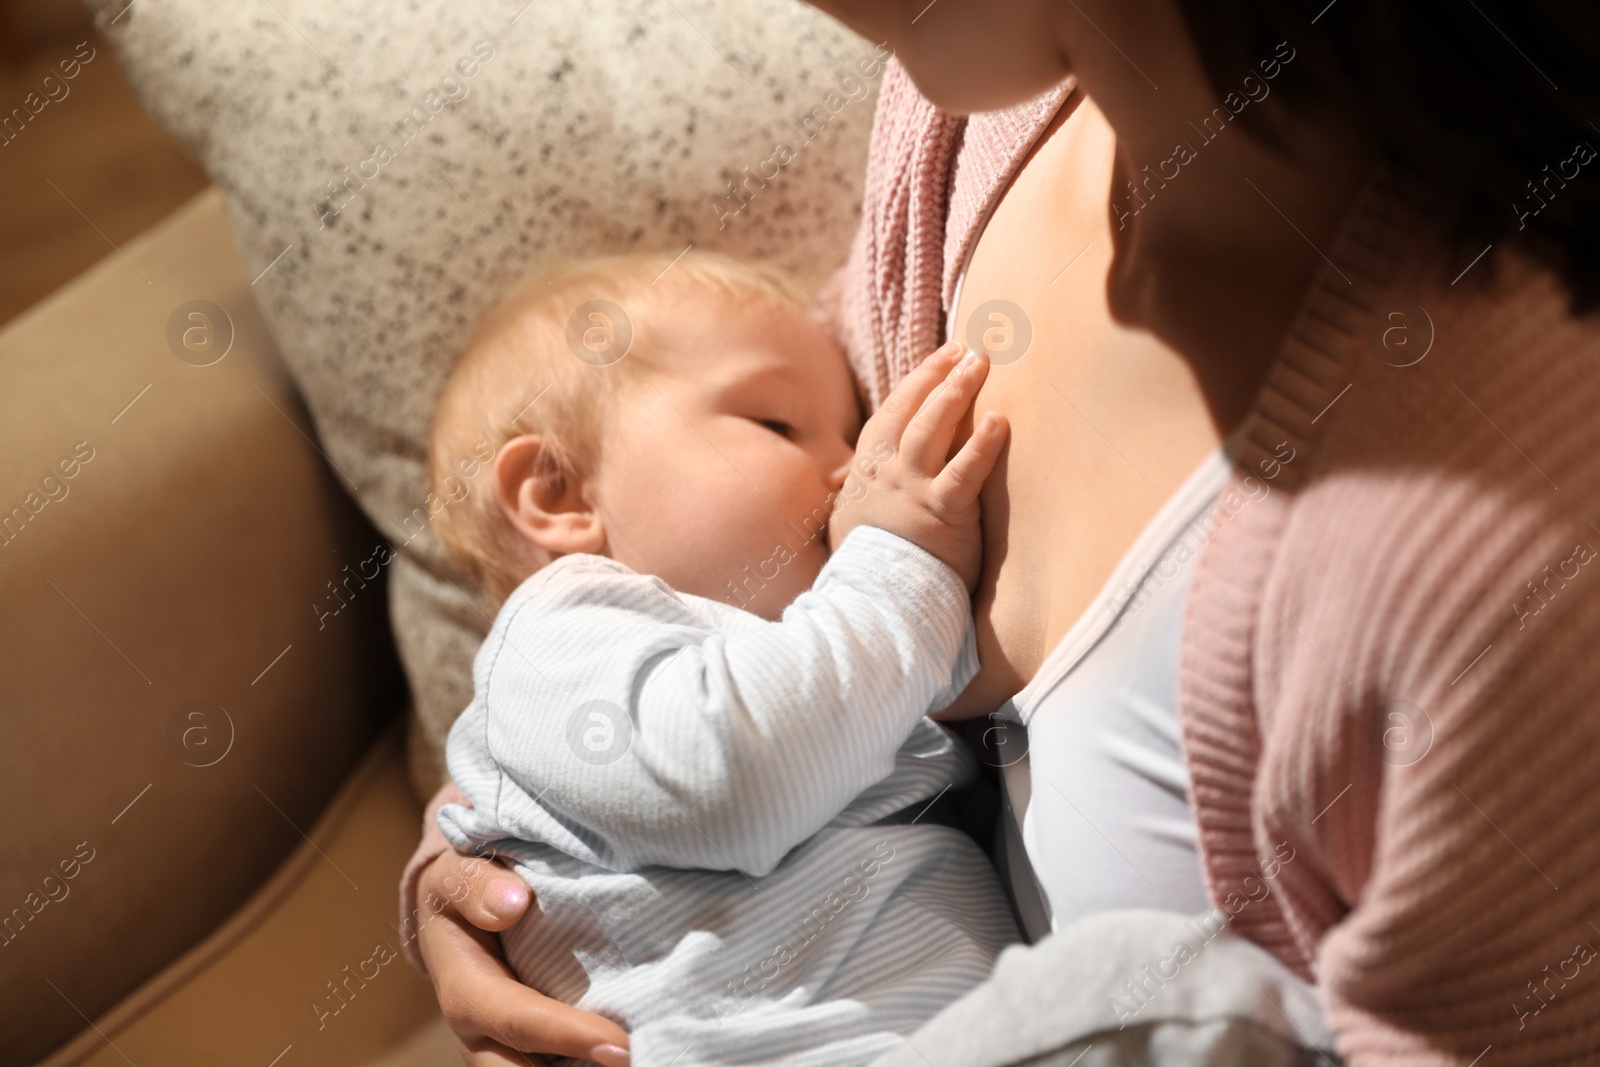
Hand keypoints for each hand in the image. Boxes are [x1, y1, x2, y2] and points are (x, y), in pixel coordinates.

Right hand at [415, 848, 630, 1066]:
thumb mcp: (454, 876)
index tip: (620, 1045)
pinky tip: (638, 1056)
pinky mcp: (529, 1053)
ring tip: (642, 1062)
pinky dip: (586, 1066)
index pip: (517, 1020)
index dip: (567, 1036)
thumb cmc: (460, 892)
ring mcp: (503, 1051)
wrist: (450, 914)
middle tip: (637, 1063)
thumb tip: (512, 904)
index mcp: (465, 993)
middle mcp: (481, 1037)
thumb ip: (476, 884)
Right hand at [828, 340, 1007, 591]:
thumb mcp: (847, 521)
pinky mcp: (941, 511)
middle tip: (967, 349)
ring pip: (933, 427)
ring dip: (956, 391)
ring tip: (979, 364)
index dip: (918, 382)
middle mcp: (886, 472)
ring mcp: (912, 488)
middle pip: (913, 410)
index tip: (942, 357)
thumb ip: (853, 493)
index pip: (892, 413)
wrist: (870, 602)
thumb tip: (844, 477)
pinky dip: (982, 444)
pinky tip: (1000, 420)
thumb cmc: (866, 565)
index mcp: (866, 471)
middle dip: (940, 374)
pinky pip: (965, 472)